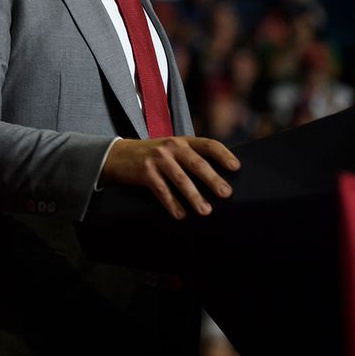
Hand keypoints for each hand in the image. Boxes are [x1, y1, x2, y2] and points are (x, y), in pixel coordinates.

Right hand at [100, 136, 239, 219]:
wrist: (118, 155)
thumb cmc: (152, 155)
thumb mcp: (171, 149)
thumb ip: (190, 156)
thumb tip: (218, 178)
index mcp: (182, 141)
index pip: (208, 144)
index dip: (223, 155)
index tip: (236, 168)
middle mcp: (171, 146)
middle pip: (196, 163)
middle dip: (212, 179)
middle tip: (226, 193)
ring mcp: (157, 158)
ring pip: (180, 179)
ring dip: (194, 196)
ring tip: (206, 211)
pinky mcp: (145, 172)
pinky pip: (162, 191)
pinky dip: (172, 204)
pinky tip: (180, 215)